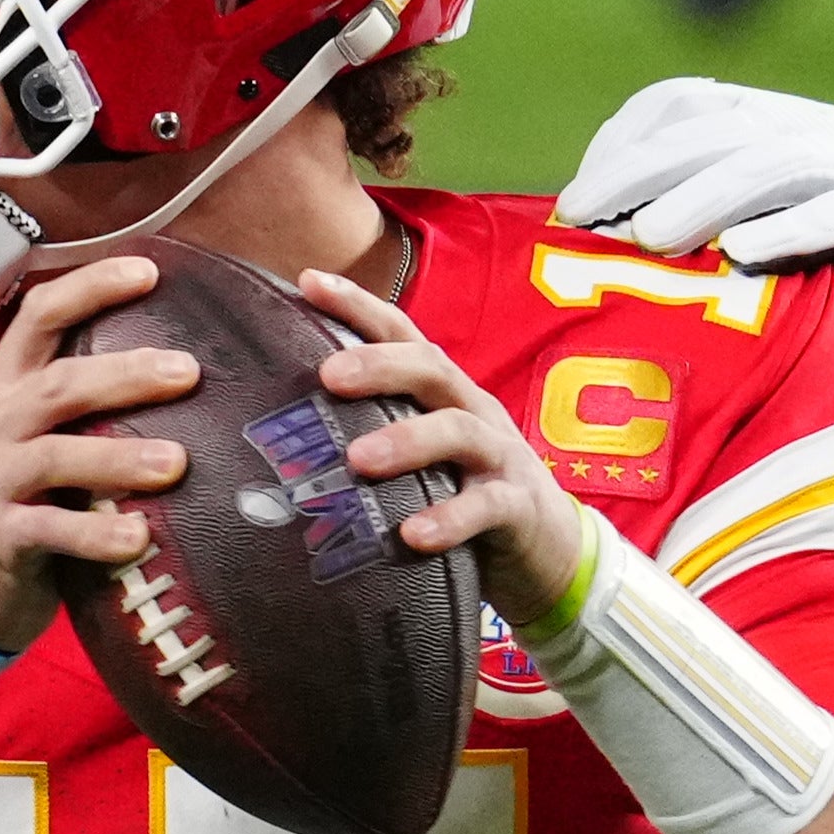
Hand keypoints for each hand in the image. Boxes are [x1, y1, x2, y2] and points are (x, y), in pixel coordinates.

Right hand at [0, 252, 193, 654]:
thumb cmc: (26, 497)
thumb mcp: (42, 436)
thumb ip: (89, 405)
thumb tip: (184, 369)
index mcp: (8, 385)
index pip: (40, 316)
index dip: (90, 288)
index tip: (149, 271)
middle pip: (59, 384)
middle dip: (124, 374)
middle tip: (189, 371)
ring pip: (54, 455)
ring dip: (117, 457)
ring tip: (177, 462)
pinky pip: (49, 530)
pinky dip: (95, 534)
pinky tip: (138, 536)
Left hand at [292, 265, 590, 625]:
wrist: (551, 550)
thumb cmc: (467, 493)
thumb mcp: (425, 455)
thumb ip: (374, 434)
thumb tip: (282, 438)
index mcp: (445, 393)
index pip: (403, 334)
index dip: (358, 305)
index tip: (306, 282)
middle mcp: (474, 411)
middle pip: (431, 368)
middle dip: (380, 364)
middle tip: (327, 376)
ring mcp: (500, 457)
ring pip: (459, 431)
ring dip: (408, 440)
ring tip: (358, 459)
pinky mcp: (518, 507)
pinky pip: (486, 507)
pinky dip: (449, 518)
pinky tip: (413, 534)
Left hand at [560, 76, 833, 388]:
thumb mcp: (777, 208)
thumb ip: (712, 211)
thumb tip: (609, 249)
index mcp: (768, 119)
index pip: (682, 103)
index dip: (625, 143)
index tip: (579, 199)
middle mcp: (804, 128)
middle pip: (711, 133)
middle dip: (640, 173)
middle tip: (587, 221)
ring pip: (765, 167)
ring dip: (699, 199)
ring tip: (648, 240)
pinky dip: (787, 232)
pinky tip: (742, 257)